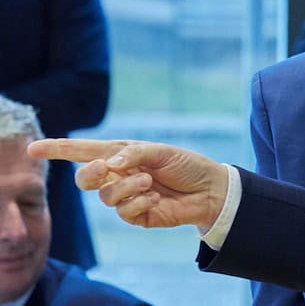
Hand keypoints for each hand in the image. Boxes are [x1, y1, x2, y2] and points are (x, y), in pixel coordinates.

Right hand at [27, 138, 228, 230]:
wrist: (210, 190)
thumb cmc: (187, 165)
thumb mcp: (163, 151)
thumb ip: (134, 154)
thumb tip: (107, 164)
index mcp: (121, 154)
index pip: (84, 151)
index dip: (58, 150)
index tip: (33, 149)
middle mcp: (118, 175)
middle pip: (85, 178)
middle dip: (89, 174)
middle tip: (105, 168)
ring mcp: (125, 197)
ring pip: (105, 196)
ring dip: (127, 187)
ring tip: (149, 182)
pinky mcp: (135, 215)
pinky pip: (124, 212)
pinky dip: (139, 203)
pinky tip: (156, 199)